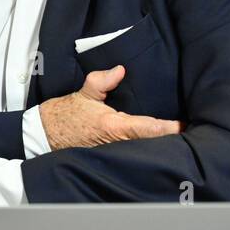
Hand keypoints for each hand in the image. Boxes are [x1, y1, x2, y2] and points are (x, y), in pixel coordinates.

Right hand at [39, 66, 182, 150]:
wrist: (44, 134)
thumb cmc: (63, 115)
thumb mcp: (83, 93)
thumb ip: (102, 80)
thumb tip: (120, 71)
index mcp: (113, 126)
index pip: (149, 128)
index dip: (170, 127)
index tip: (183, 124)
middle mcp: (116, 143)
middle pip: (152, 143)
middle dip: (168, 137)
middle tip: (185, 128)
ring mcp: (114, 153)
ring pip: (144, 150)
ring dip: (157, 144)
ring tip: (173, 136)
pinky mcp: (110, 158)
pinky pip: (133, 154)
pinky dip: (144, 148)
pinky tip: (152, 144)